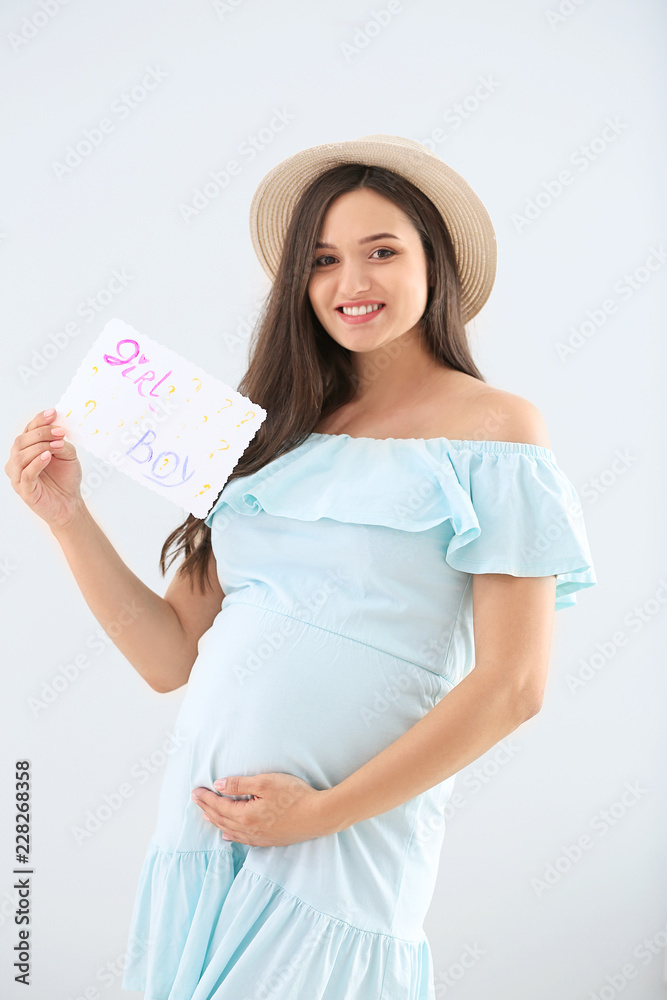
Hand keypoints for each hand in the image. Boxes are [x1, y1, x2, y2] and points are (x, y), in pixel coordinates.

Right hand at [5, 409, 84, 531]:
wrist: (70, 503)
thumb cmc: (66, 479)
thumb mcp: (67, 455)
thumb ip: (61, 442)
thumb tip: (58, 430)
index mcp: (27, 450)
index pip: (28, 430)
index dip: (39, 420)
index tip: (53, 413)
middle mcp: (18, 461)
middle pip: (22, 441)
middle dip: (42, 433)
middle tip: (60, 432)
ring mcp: (18, 476)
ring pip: (21, 455)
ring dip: (40, 446)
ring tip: (57, 445)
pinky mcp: (24, 490)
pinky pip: (26, 474)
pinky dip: (36, 463)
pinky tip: (48, 456)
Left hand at [191, 772, 334, 846]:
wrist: (318, 815)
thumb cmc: (294, 796)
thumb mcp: (266, 782)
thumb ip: (240, 784)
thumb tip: (219, 785)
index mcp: (245, 815)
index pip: (219, 806)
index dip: (206, 798)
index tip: (195, 791)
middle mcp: (249, 829)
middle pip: (221, 819)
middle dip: (207, 808)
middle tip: (196, 800)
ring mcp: (260, 837)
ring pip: (230, 830)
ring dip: (216, 822)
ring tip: (206, 815)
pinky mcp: (269, 840)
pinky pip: (243, 839)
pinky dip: (231, 835)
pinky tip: (228, 835)